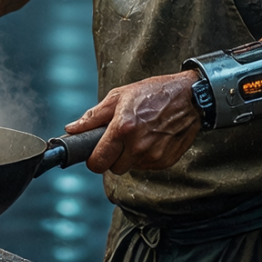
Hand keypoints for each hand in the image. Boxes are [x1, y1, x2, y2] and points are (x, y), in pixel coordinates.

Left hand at [65, 70, 202, 172]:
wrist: (190, 97)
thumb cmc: (154, 93)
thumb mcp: (119, 96)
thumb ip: (93, 116)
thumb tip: (72, 129)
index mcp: (123, 128)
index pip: (98, 162)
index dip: (94, 159)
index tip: (95, 153)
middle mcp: (138, 145)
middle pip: (113, 169)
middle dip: (113, 157)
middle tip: (119, 141)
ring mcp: (154, 155)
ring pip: (131, 168)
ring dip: (130, 157)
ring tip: (138, 136)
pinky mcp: (166, 160)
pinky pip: (147, 167)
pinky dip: (146, 157)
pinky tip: (152, 139)